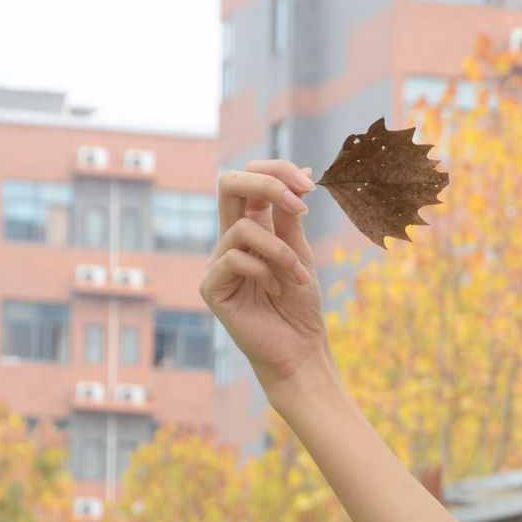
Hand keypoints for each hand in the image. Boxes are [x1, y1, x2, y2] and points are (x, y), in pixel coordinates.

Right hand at [200, 160, 327, 389]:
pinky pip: (235, 258)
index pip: (250, 179)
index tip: (310, 186)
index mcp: (252, 226)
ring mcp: (218, 262)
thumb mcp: (300, 251)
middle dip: (267, 183)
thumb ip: (290, 215)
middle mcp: (230, 239)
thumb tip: (300, 172)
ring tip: (299, 277)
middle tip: (300, 205)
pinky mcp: (211, 286)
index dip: (277, 171)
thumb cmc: (301, 305)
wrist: (300, 350)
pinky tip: (276, 293)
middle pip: (228, 183)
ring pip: (242, 228)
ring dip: (281, 251)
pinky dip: (265, 272)